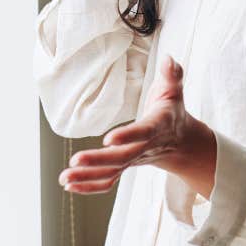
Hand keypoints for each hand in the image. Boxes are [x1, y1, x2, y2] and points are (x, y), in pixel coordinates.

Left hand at [58, 53, 190, 194]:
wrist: (180, 141)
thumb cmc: (172, 111)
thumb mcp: (174, 90)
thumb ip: (172, 75)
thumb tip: (169, 59)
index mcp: (157, 125)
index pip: (142, 132)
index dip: (127, 136)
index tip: (108, 139)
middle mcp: (144, 146)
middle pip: (122, 157)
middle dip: (98, 161)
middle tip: (75, 160)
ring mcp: (133, 159)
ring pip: (111, 172)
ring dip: (87, 177)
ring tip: (65, 178)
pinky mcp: (124, 166)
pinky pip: (108, 180)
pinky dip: (89, 186)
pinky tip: (70, 186)